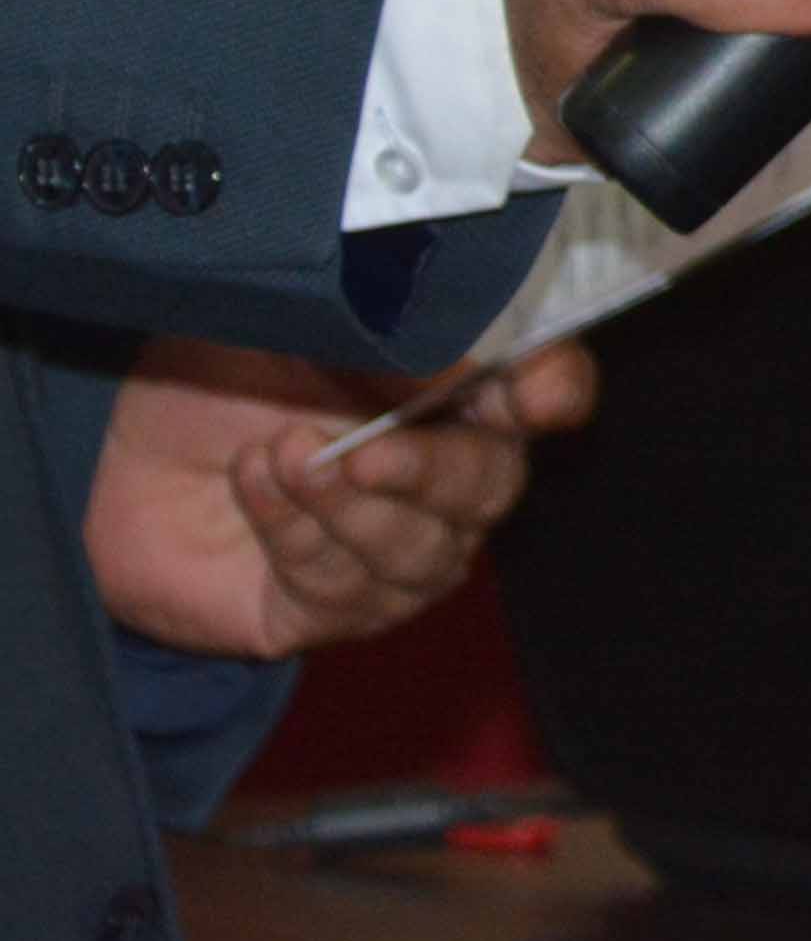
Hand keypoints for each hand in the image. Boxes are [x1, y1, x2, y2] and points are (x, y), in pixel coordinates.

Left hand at [83, 336, 598, 661]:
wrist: (124, 460)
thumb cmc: (224, 377)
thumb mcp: (297, 328)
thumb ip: (383, 341)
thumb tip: (458, 359)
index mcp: (462, 391)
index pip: (550, 391)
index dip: (556, 391)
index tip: (534, 394)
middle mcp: (449, 479)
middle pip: (491, 487)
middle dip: (431, 472)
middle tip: (361, 451)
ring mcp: (398, 555)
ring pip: (421, 552)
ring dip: (347, 508)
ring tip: (279, 454)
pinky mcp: (333, 612)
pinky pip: (342, 589)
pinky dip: (294, 532)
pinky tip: (252, 479)